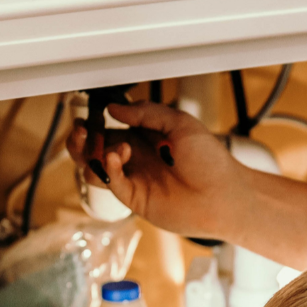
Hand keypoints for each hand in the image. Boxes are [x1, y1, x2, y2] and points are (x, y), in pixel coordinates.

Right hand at [67, 87, 243, 238]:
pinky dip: (107, 166)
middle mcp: (136, 157)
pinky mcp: (134, 198)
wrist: (224, 196)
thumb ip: (147, 113)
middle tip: (83, 128)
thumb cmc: (211, 162)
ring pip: (94, 166)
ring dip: (90, 152)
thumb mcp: (180, 124)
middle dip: (82, 137)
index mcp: (145, 137)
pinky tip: (117, 155)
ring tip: (103, 144)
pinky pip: (111, 181)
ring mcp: (134, 178)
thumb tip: (115, 109)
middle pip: (94, 147)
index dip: (97, 118)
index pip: (110, 125)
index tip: (92, 109)